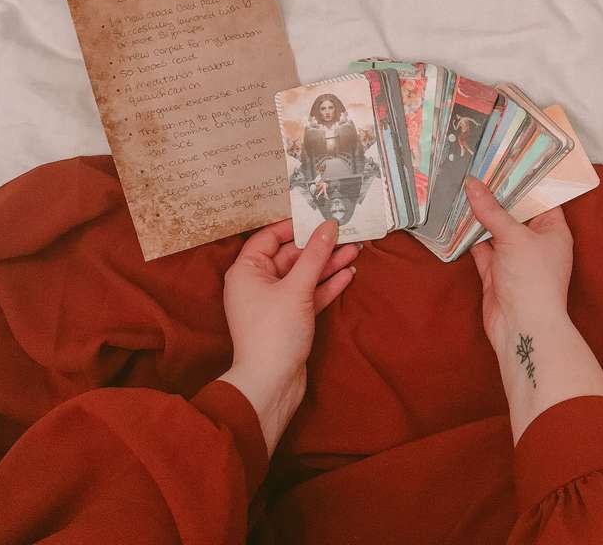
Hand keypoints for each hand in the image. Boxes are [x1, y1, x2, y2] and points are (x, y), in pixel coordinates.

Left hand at [218, 219, 359, 455]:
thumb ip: (314, 255)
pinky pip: (309, 294)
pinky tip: (348, 274)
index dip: (294, 225)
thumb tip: (329, 226)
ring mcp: (275, 302)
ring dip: (328, 264)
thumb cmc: (274, 332)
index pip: (269, 237)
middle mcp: (258, 283)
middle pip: (291, 256)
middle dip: (319, 246)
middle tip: (347, 233)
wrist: (270, 385)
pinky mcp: (290, 318)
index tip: (319, 217)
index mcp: (247, 271)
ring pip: (304, 275)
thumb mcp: (296, 288)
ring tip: (356, 250)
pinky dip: (326, 285)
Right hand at [465, 176, 572, 356]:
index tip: (502, 160)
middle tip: (476, 168)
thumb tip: (472, 184)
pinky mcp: (493, 270)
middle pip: (513, 212)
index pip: (540, 198)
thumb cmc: (533, 278)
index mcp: (553, 230)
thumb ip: (491, 210)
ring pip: (494, 229)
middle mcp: (534, 241)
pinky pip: (480, 246)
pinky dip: (468, 235)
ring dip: (479, 214)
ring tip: (461, 186)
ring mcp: (513, 256)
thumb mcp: (514, 237)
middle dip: (495, 195)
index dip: (522, 180)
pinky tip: (454, 215)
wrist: (522, 327)